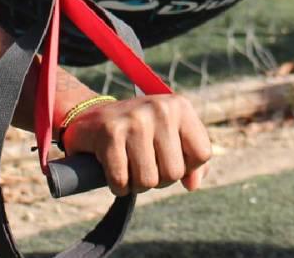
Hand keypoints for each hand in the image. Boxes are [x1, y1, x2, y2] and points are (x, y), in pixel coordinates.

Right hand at [60, 94, 211, 195]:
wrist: (91, 118)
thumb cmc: (139, 132)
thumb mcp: (171, 136)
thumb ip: (192, 160)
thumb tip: (192, 185)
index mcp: (179, 106)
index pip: (202, 154)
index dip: (186, 167)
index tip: (168, 157)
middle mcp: (160, 108)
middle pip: (174, 172)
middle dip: (158, 178)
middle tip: (143, 163)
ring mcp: (134, 119)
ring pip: (148, 181)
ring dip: (136, 184)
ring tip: (129, 165)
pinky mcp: (110, 133)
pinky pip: (121, 182)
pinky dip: (117, 186)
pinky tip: (112, 169)